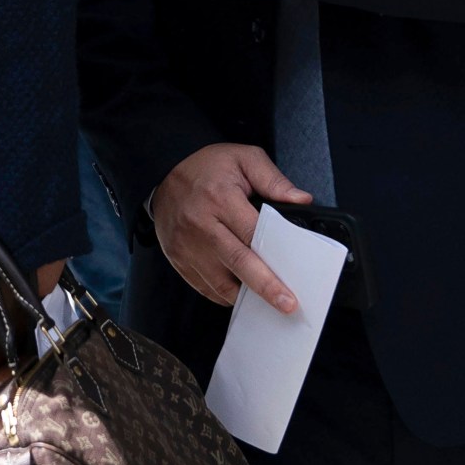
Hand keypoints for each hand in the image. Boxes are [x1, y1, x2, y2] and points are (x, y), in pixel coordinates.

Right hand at [152, 144, 310, 311]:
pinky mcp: (178, 258)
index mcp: (220, 199)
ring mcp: (187, 245)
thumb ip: (273, 180)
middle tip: (286, 305)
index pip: (253, 234)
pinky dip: (224, 294)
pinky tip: (241, 292)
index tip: (292, 280)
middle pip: (238, 262)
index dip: (274, 258)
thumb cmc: (206, 167)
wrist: (164, 173)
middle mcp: (201, 225)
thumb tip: (301, 199)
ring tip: (266, 303)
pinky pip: (204, 286)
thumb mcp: (243, 159)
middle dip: (264, 287)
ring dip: (244, 296)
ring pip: (219, 282)